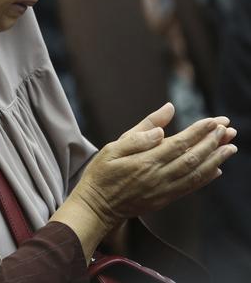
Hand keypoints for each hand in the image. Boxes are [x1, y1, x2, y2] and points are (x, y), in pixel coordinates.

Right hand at [71, 103, 236, 229]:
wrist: (96, 207)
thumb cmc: (101, 174)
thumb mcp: (112, 148)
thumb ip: (139, 134)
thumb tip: (163, 121)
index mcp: (145, 161)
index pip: (179, 143)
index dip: (199, 131)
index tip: (214, 121)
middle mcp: (159, 176)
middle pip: (193, 157)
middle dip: (213, 142)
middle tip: (228, 129)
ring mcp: (163, 190)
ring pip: (196, 173)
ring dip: (216, 160)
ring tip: (231, 147)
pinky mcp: (164, 199)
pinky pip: (190, 188)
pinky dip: (205, 178)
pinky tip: (216, 170)